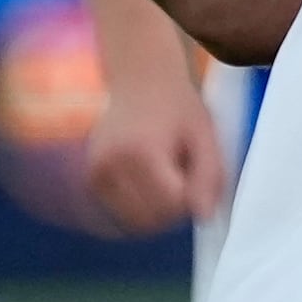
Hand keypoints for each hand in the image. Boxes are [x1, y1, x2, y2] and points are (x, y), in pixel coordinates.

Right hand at [76, 67, 229, 234]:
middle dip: (175, 209)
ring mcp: (97, 173)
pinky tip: (149, 182)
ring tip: (165, 178)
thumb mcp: (204, 134)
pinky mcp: (92, 179)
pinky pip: (121, 214)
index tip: (197, 176)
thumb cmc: (176, 106)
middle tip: (183, 176)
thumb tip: (204, 216)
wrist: (140, 78)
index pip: (173, 204)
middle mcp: (112, 163)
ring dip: (157, 212)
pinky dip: (140, 209)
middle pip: (154, 218)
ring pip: (136, 222)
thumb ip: (209, 176)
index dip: (192, 198)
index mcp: (142, 151)